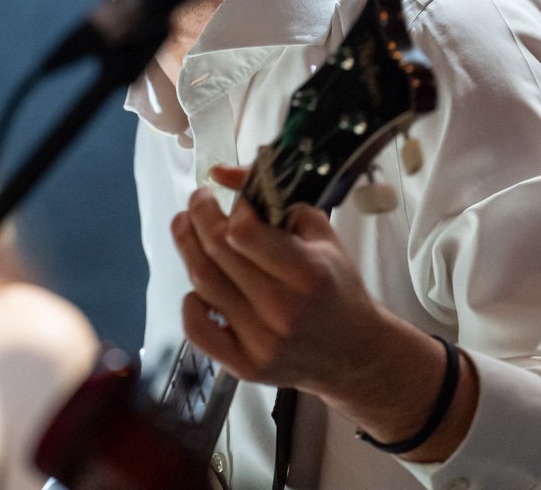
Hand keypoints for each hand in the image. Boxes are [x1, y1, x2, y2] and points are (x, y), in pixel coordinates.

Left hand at [169, 164, 475, 460]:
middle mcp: (283, 309)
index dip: (233, 210)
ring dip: (186, 247)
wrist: (354, 352)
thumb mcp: (320, 232)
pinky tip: (196, 286)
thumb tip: (221, 173)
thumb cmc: (335, 287)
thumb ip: (275, 199)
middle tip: (199, 201)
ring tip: (186, 226)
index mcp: (308, 273)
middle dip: (199, 215)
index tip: (235, 202)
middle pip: (217, 253)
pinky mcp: (246, 365)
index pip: (245, 233)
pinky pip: (197, 330)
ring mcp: (262, 340)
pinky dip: (189, 303)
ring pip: (203, 284)